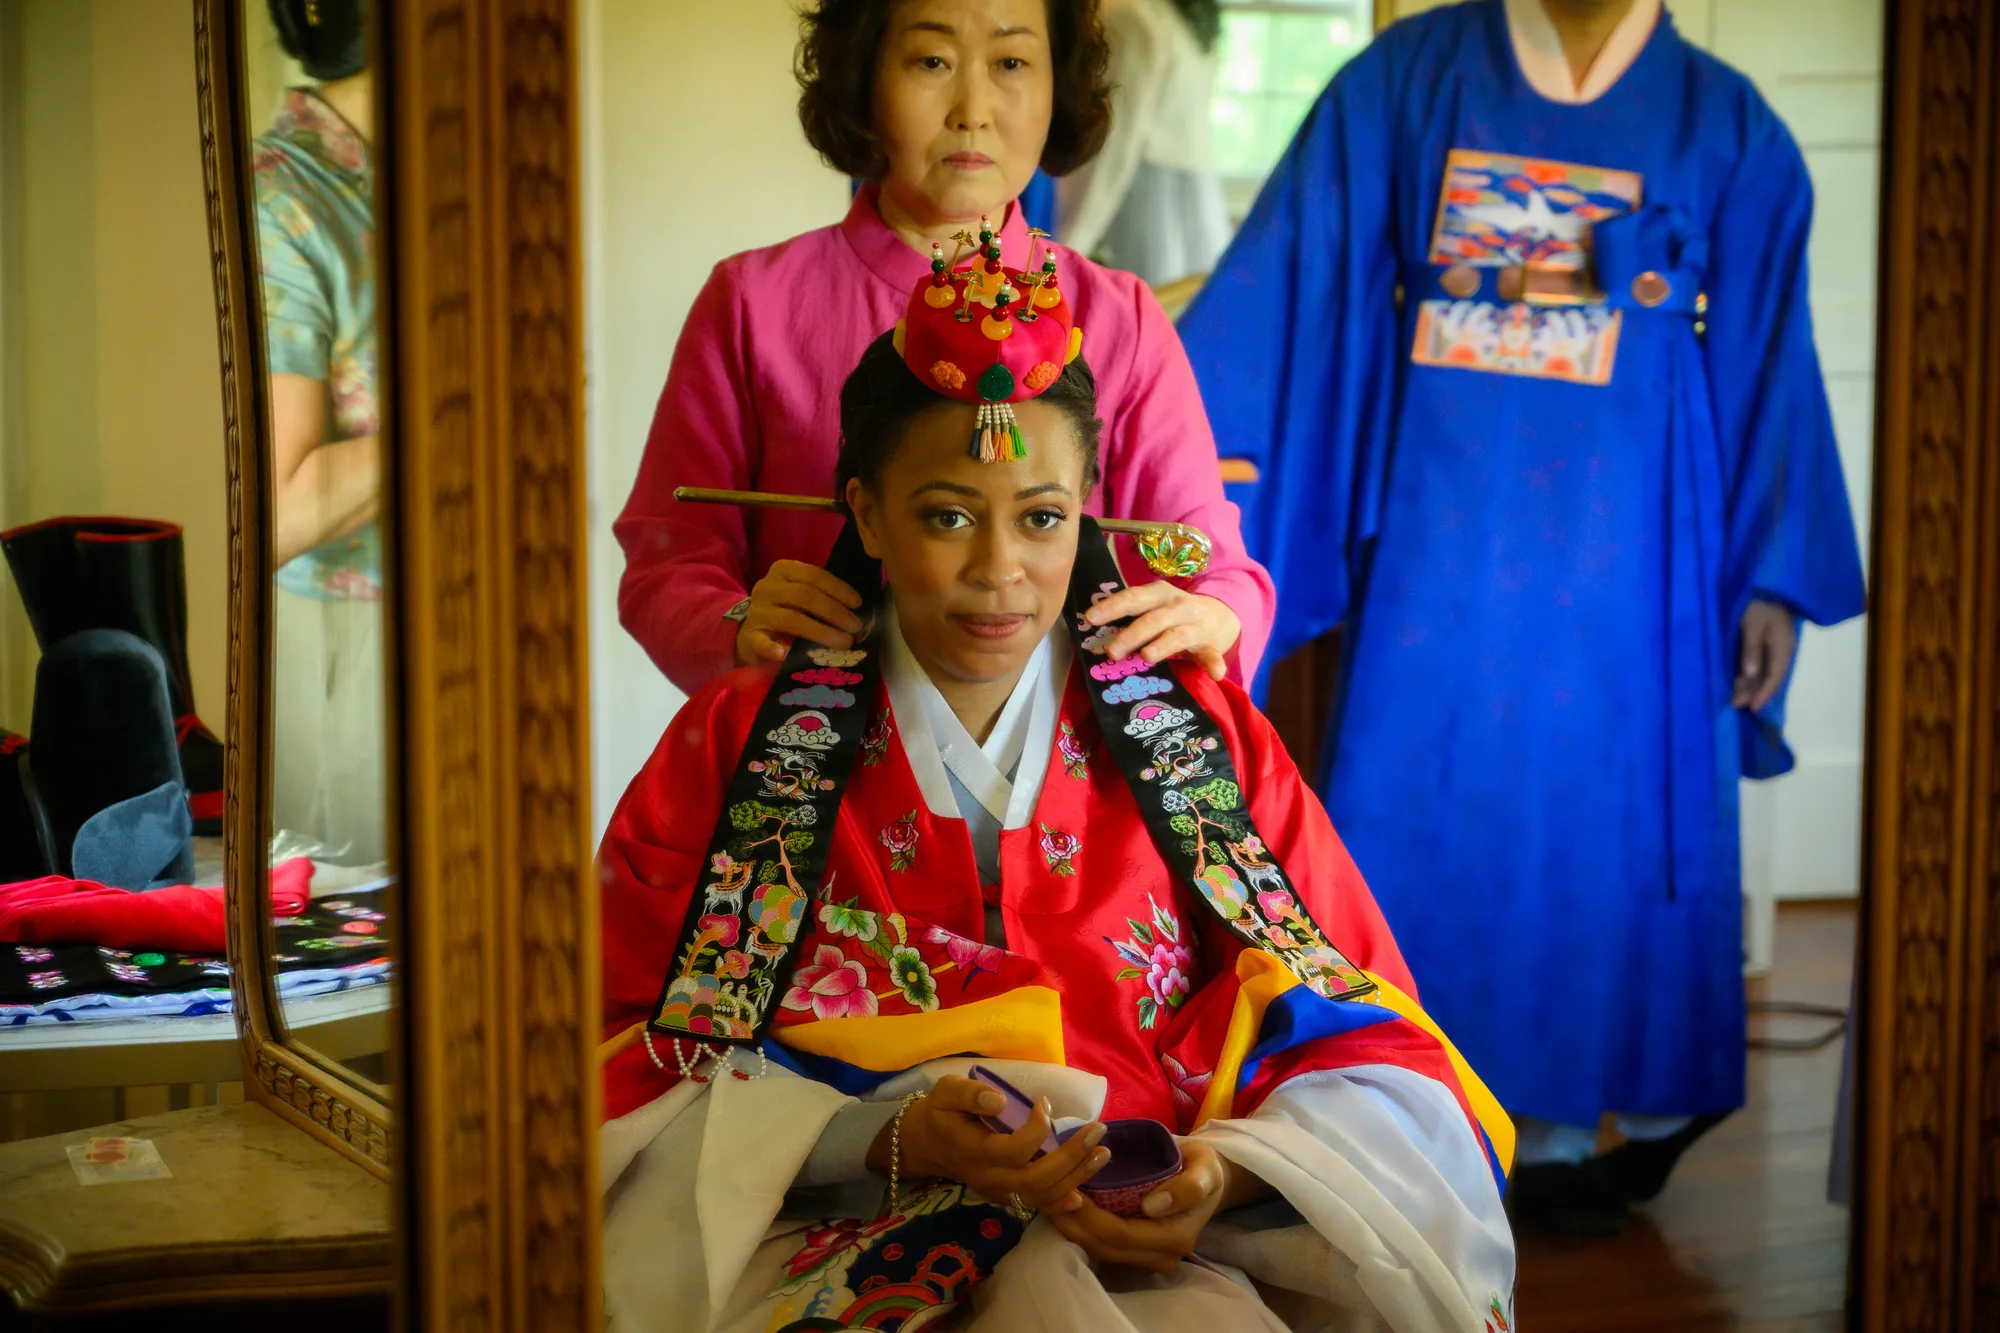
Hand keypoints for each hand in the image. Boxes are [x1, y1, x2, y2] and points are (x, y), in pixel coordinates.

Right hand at [733, 560, 865, 666]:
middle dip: (834, 611)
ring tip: (843, 642)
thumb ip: (821, 595)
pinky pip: (761, 642)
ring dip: (821, 632)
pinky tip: (785, 655)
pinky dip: (773, 649)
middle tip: (855, 626)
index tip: (857, 603)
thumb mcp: (799, 592)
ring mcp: (757, 612)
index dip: (838, 588)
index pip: (813, 575)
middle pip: (804, 595)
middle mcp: (767, 587)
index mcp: (782, 571)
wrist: (753, 629)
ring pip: (791, 619)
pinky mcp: (749, 636)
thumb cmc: (785, 608)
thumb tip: (856, 610)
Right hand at [870, 1076, 1110, 1213]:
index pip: (1014, 1150)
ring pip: (1042, 1195)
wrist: (926, 1144)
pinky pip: (1036, 1204)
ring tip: (1102, 1153)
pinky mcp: (1006, 1195)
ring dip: (1075, 1177)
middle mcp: (990, 1177)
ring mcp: (999, 1191)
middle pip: (1037, 1178)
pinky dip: (1061, 1202)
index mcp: (975, 1151)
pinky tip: (1083, 1192)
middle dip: (1071, 1156)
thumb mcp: (945, 1092)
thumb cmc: (939, 1112)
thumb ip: (969, 1094)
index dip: (1036, 1128)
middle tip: (1098, 1130)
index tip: (1046, 1102)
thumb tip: (1000, 1101)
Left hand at [1046, 1138, 1262, 1273]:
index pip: (1122, 1236)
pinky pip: (1105, 1247)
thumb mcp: (1204, 1168)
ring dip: (1073, 1229)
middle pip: (1106, 1248)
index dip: (1092, 1218)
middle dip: (1075, 1224)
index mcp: (1176, 1238)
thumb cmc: (1203, 1167)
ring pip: (1101, 1251)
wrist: (1209, 1178)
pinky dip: (1082, 1230)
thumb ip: (1187, 1188)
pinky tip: (1066, 1209)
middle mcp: (1161, 1257)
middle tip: (1049, 1196)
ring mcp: (1149, 1259)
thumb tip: (1152, 1207)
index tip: (1070, 1191)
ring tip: (1051, 1201)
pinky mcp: (1138, 1253)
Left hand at [1082, 585, 1240, 680]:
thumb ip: (1130, 615)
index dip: (1112, 607)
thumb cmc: (1173, 613)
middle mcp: (1179, 606)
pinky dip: (1214, 663)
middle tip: (1112, 652)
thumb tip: (1091, 628)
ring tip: (1147, 656)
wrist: (1220, 614)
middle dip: (1132, 634)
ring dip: (1163, 645)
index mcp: (1160, 594)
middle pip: (1153, 619)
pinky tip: (1215, 673)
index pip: (1134, 598)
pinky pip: (1212, 654)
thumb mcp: (1154, 606)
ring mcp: (1197, 625)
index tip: (1090, 618)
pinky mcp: (1211, 645)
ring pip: (1178, 635)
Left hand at [1732, 598, 1797, 712]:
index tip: (1752, 707)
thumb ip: (1751, 649)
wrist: (1767, 584)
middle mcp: (1781, 650)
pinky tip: (1740, 680)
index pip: (1774, 677)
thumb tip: (1751, 674)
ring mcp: (1775, 645)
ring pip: (1764, 670)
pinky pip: (1761, 662)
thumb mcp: (1753, 625)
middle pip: (1769, 676)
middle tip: (1735, 705)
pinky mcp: (1767, 640)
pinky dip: (1751, 673)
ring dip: (1750, 684)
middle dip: (1753, 692)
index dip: (1763, 693)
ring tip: (1734, 697)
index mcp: (1782, 647)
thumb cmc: (1760, 603)